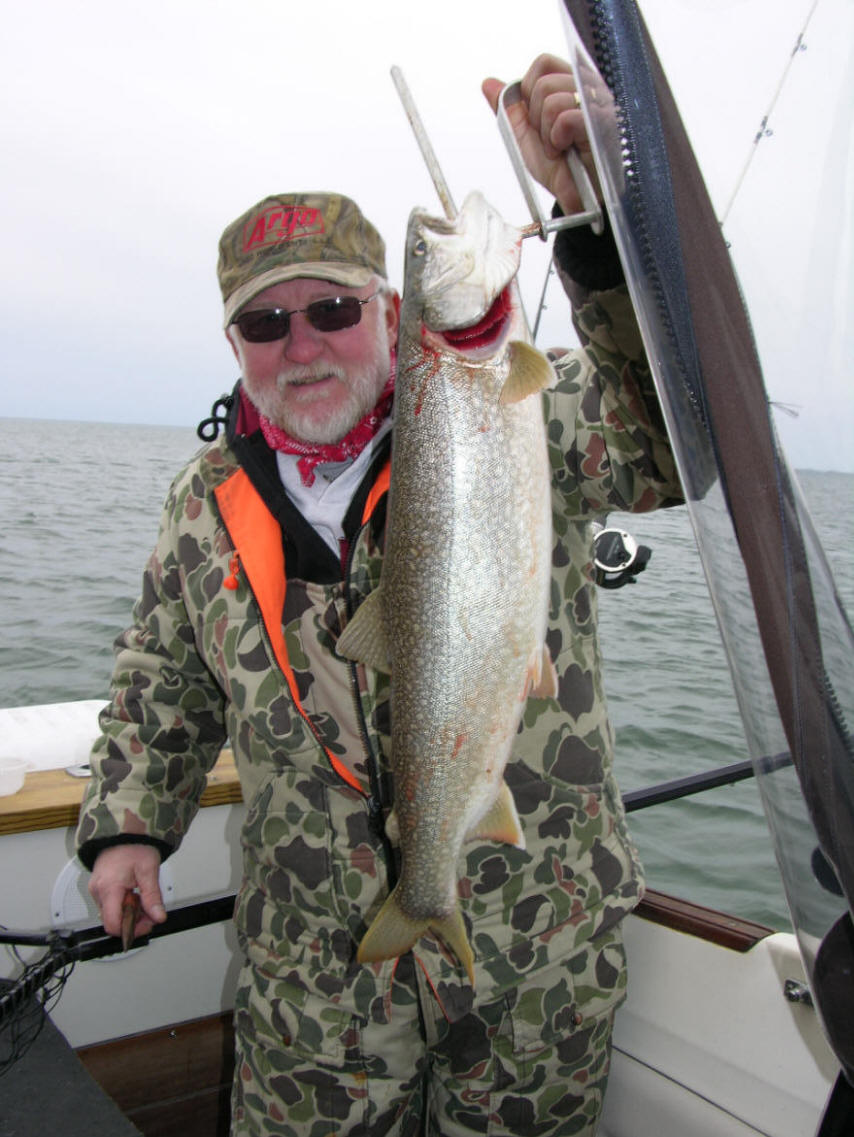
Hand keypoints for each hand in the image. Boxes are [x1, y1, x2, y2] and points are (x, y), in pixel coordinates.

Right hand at [88, 844, 165, 938]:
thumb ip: (152, 897)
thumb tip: (158, 916)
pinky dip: (123, 904)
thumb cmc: (134, 845)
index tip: (147, 924)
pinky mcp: (98, 886)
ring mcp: (96, 889)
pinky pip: (109, 904)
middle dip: (133, 921)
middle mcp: (98, 891)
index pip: (113, 924)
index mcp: (109, 888)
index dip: (131, 930)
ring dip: (128, 913)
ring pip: (111, 913)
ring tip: (143, 899)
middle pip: (112, 921)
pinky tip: (134, 895)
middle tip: (150, 911)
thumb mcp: (149, 870)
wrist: (123, 830)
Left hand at [482, 53, 598, 216]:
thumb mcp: (526, 136)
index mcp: (570, 85)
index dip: (530, 91)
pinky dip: (557, 139)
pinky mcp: (600, 122)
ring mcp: (596, 104)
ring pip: (551, 98)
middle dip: (536, 118)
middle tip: (550, 138)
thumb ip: (508, 109)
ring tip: (559, 147)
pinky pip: (564, 117)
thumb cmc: (560, 168)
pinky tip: (565, 150)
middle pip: (543, 82)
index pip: (543, 63)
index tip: (537, 119)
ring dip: (546, 132)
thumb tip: (488, 83)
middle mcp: (586, 88)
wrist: (577, 198)